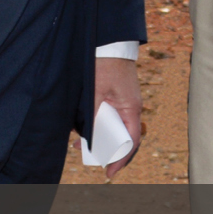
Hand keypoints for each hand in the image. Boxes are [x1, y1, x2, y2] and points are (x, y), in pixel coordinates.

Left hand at [89, 55, 143, 180]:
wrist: (110, 42)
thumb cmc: (105, 64)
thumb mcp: (96, 91)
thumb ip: (94, 114)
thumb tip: (89, 138)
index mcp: (131, 109)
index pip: (131, 141)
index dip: (121, 158)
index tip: (110, 171)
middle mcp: (131, 109)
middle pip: (124, 138)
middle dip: (109, 151)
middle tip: (91, 159)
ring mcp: (125, 103)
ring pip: (117, 129)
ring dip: (102, 138)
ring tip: (81, 145)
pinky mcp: (118, 98)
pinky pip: (112, 118)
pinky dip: (101, 127)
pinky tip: (86, 129)